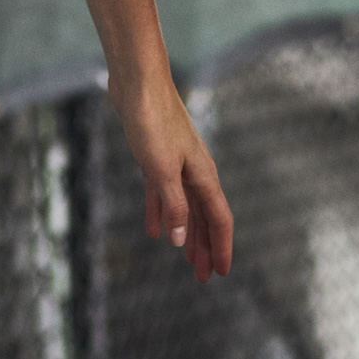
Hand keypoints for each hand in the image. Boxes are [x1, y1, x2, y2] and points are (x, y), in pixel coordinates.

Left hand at [108, 72, 234, 282]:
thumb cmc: (151, 120)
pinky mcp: (155, 157)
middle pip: (204, 218)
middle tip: (205, 277)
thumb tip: (179, 241)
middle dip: (206, 247)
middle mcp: (194, 172)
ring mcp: (175, 164)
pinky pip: (162, 194)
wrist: (137, 81)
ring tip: (186, 260)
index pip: (219, 219)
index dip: (221, 247)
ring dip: (186, 233)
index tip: (222, 273)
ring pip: (185, 208)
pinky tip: (154, 231)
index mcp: (202, 175)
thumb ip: (172, 204)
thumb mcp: (160, 169)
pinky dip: (160, 213)